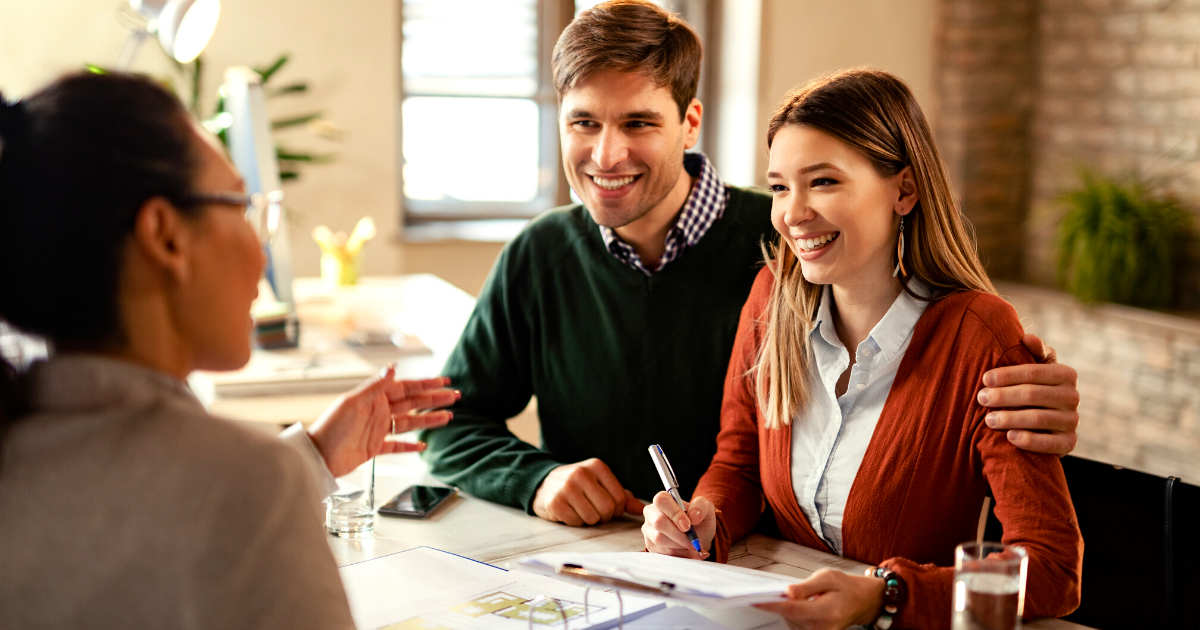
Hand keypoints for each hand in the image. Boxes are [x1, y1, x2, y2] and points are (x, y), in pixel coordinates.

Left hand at [308, 366, 457, 476]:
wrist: (318, 456)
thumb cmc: (331, 428)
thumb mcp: (354, 403)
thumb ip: (375, 387)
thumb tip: (392, 368)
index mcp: (374, 398)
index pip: (406, 388)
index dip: (426, 384)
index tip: (444, 381)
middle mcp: (378, 412)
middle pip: (412, 404)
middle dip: (434, 400)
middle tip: (454, 397)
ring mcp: (378, 430)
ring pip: (409, 423)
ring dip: (429, 420)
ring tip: (448, 417)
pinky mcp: (374, 447)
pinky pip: (397, 445)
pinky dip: (410, 446)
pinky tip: (423, 445)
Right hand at [532, 458, 643, 525]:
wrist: (544, 484)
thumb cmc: (578, 486)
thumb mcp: (600, 484)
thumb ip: (622, 495)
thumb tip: (642, 509)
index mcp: (597, 466)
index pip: (619, 497)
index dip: (617, 509)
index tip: (608, 507)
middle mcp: (581, 473)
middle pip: (607, 509)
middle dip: (604, 516)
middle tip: (594, 511)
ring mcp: (566, 487)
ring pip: (592, 518)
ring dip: (589, 520)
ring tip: (581, 510)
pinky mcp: (555, 502)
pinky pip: (576, 522)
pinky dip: (575, 522)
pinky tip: (569, 512)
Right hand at [641, 491, 714, 559]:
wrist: (698, 538)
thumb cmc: (699, 521)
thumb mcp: (706, 509)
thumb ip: (701, 507)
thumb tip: (693, 515)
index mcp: (663, 500)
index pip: (662, 501)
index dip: (675, 513)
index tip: (688, 526)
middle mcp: (652, 513)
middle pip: (658, 522)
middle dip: (679, 535)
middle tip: (693, 541)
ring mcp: (649, 530)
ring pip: (659, 539)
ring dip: (680, 546)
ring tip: (692, 546)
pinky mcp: (651, 546)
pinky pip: (662, 552)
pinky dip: (680, 555)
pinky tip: (689, 552)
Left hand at [754, 569, 884, 629]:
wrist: (862, 601)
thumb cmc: (846, 588)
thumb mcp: (828, 577)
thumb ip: (806, 586)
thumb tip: (787, 592)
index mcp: (826, 612)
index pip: (792, 609)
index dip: (772, 605)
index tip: (755, 600)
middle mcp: (822, 627)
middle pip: (788, 616)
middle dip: (782, 602)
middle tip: (788, 589)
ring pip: (789, 621)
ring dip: (790, 608)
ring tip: (807, 597)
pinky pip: (795, 624)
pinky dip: (794, 614)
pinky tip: (804, 605)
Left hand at [978, 333, 1079, 455]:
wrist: (1048, 422)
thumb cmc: (1035, 386)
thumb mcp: (1037, 367)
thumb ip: (1035, 351)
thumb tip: (1027, 337)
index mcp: (1066, 374)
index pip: (1034, 372)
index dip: (1008, 375)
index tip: (985, 379)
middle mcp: (1073, 396)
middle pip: (1033, 394)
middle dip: (1004, 396)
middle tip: (981, 398)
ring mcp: (1072, 421)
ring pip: (1039, 418)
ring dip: (1011, 418)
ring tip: (989, 420)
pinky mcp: (1070, 443)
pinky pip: (1050, 444)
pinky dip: (1030, 440)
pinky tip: (1010, 437)